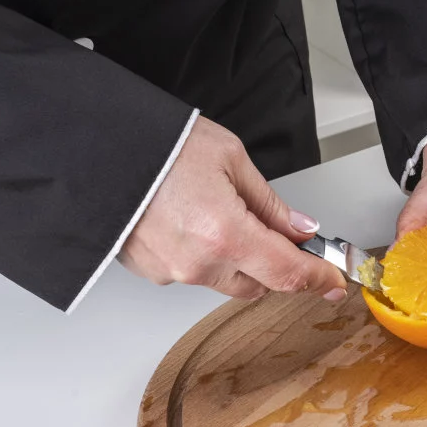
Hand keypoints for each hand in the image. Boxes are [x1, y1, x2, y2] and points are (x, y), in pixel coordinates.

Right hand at [119, 116, 346, 300]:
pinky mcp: (150, 271)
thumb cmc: (155, 144)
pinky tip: (187, 220)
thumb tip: (300, 228)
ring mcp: (171, 272)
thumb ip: (269, 202)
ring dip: (234, 258)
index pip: (287, 273)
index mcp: (226, 233)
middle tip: (268, 227)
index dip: (317, 279)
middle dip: (272, 262)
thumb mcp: (230, 159)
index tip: (333, 282)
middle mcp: (198, 263)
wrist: (92, 148)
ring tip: (214, 211)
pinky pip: (191, 271)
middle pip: (258, 283)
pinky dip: (200, 253)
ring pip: (224, 279)